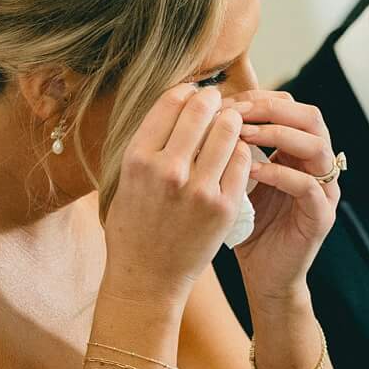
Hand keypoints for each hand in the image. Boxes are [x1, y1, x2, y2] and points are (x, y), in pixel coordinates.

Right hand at [98, 85, 251, 307]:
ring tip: (230, 123)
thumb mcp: (126, 179)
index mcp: (138, 159)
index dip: (186, 92)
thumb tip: (176, 102)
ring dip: (231, 122)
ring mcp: (199, 189)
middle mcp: (168, 170)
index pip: (170, 102)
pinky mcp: (225, 206)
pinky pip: (242, 161)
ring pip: (228, 131)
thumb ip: (149, 144)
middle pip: (201, 110)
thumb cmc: (134, 226)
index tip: (192, 94)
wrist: (148, 276)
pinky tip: (236, 153)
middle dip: (212, 101)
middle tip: (216, 103)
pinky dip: (241, 151)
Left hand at [227, 89, 340, 303]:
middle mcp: (317, 167)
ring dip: (278, 135)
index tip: (225, 100)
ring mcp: (324, 192)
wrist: (262, 277)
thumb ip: (231, 150)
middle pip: (312, 117)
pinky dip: (280, 174)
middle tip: (237, 112)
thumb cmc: (245, 226)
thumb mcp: (235, 180)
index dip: (260, 98)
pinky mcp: (321, 217)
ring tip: (243, 136)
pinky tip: (251, 172)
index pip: (290, 107)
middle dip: (272, 109)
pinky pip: (308, 186)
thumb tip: (200, 113)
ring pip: (317, 146)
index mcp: (298, 153)